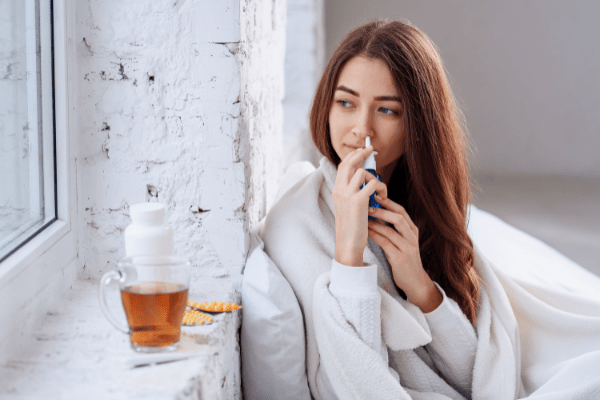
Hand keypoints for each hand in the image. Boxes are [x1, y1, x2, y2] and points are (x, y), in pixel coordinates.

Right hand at [332, 146, 387, 266]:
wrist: (348, 244)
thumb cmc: (351, 229)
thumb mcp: (347, 208)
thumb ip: (351, 194)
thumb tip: (362, 182)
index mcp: (336, 191)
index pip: (342, 166)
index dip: (352, 156)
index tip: (362, 152)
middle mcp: (339, 190)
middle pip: (348, 163)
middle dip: (361, 154)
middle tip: (371, 150)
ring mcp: (348, 195)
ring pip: (363, 173)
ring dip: (375, 178)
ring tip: (381, 191)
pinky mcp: (359, 200)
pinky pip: (374, 184)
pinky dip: (382, 188)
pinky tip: (383, 197)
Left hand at [367, 196, 442, 312]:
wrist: (415, 282)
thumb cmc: (405, 260)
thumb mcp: (403, 242)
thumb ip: (394, 229)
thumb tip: (376, 213)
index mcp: (413, 231)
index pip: (402, 211)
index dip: (388, 202)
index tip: (375, 195)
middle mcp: (412, 237)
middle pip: (398, 217)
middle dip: (382, 209)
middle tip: (367, 204)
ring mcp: (407, 248)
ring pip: (391, 230)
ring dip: (375, 222)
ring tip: (363, 217)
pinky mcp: (400, 258)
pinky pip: (385, 243)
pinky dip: (375, 235)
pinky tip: (366, 232)